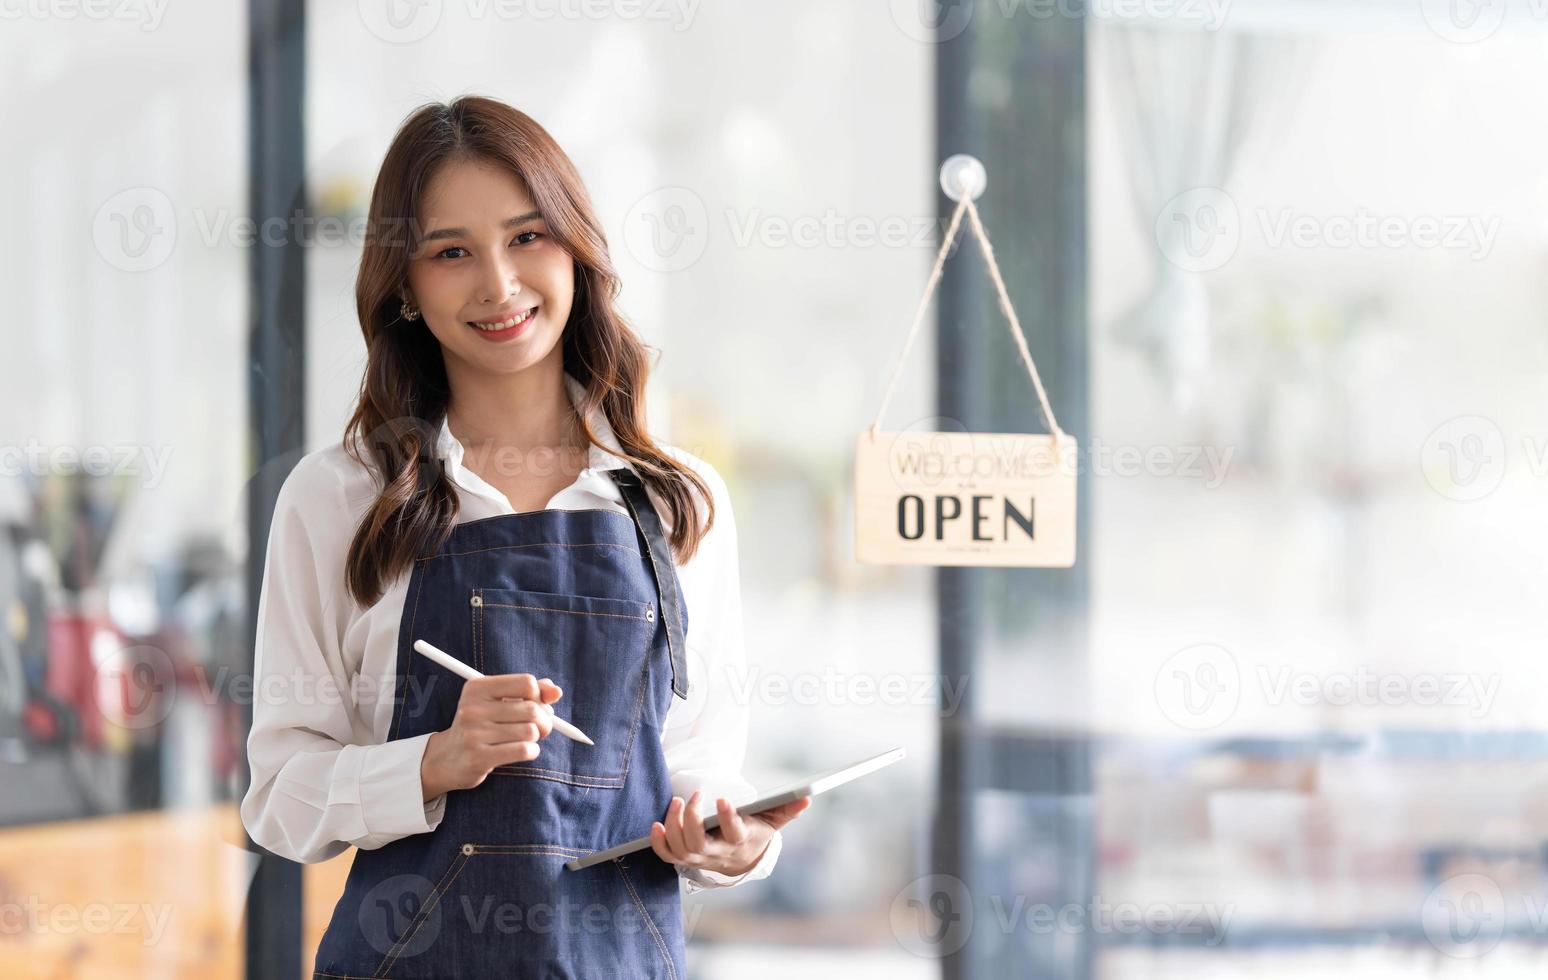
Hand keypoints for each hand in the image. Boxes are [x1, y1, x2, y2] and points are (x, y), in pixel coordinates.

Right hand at [421, 673, 562, 799]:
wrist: (448, 758)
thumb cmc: (482, 726)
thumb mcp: (500, 702)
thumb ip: (531, 693)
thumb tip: (556, 692)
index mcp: (477, 688)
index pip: (526, 682)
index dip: (539, 696)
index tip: (534, 705)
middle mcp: (472, 708)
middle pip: (532, 709)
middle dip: (544, 721)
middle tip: (539, 728)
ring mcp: (474, 733)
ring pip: (530, 731)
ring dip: (536, 738)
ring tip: (525, 740)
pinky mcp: (478, 757)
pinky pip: (523, 750)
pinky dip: (532, 751)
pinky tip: (523, 751)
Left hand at [648, 791, 811, 877]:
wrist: (740, 861)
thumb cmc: (755, 833)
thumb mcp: (773, 821)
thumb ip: (787, 809)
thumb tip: (806, 798)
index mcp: (739, 842)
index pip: (733, 833)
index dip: (727, 818)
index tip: (722, 799)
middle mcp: (717, 853)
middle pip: (698, 843)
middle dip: (691, 819)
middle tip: (692, 796)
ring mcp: (699, 858)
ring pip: (681, 848)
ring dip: (673, 826)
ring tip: (676, 802)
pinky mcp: (685, 858)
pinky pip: (668, 855)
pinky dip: (659, 843)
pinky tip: (655, 825)